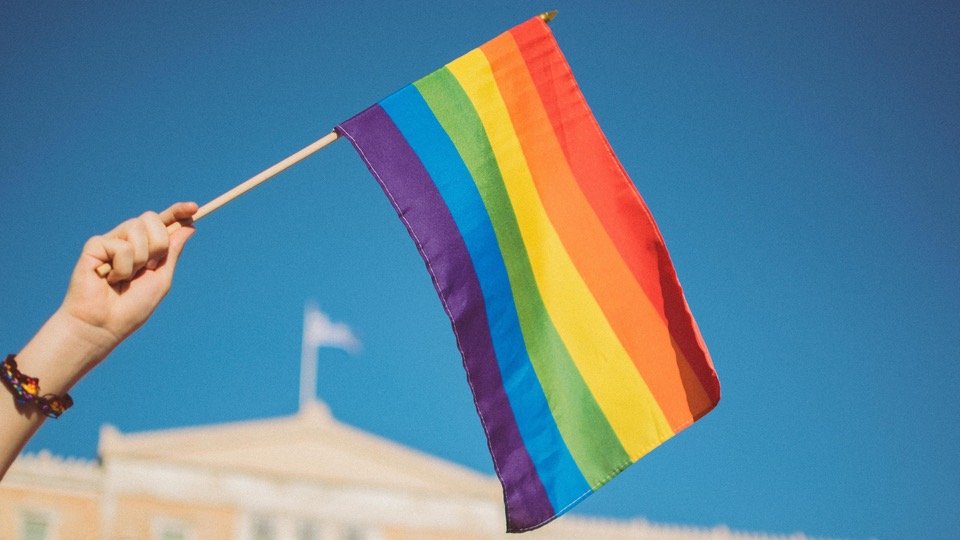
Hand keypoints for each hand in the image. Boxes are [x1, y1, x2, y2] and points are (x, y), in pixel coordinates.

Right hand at [59, 202, 197, 355]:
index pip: (162, 223)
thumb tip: (189, 227)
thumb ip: (172, 252)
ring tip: (125, 278)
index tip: (194, 207)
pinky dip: (122, 267)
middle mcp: (128, 241)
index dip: (177, 212)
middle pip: (152, 219)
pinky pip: (121, 245)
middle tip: (148, 268)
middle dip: (158, 244)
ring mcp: (111, 242)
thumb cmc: (132, 307)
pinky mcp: (95, 246)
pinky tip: (109, 279)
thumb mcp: (161, 278)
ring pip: (136, 227)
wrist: (104, 325)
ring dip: (139, 259)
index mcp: (146, 248)